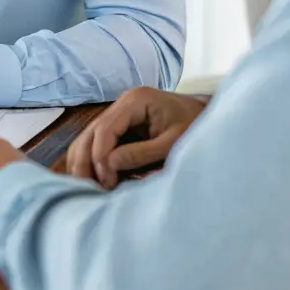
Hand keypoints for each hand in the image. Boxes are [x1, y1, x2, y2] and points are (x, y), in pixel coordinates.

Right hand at [67, 88, 206, 188]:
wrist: (205, 118)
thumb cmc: (195, 128)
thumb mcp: (174, 143)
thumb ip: (143, 153)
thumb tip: (110, 165)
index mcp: (136, 100)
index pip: (106, 127)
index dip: (100, 155)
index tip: (106, 181)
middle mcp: (123, 103)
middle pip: (91, 131)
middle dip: (86, 161)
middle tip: (86, 189)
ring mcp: (120, 113)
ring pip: (89, 137)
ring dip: (84, 162)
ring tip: (85, 188)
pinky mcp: (121, 126)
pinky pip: (98, 142)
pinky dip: (91, 160)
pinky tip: (91, 179)